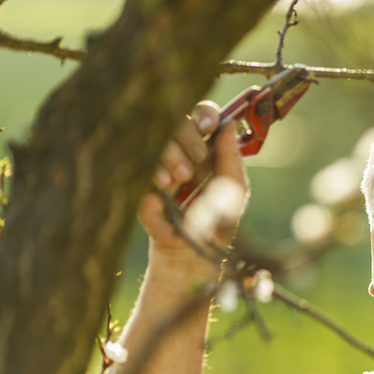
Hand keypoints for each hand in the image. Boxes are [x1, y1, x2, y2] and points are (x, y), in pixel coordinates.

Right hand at [139, 101, 247, 259]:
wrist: (196, 258)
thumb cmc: (217, 222)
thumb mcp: (234, 190)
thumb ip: (231, 158)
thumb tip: (228, 123)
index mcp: (202, 152)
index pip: (199, 117)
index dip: (202, 115)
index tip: (209, 126)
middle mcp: (177, 156)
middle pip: (173, 124)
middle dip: (186, 139)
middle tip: (196, 159)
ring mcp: (156, 172)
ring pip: (153, 143)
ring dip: (168, 156)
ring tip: (179, 179)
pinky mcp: (140, 194)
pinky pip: (140, 179)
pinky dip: (154, 188)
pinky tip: (165, 196)